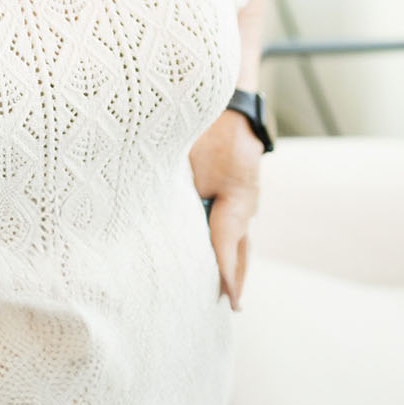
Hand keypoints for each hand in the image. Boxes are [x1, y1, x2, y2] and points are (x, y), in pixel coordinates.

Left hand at [188, 110, 263, 310]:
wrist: (230, 99)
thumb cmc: (205, 127)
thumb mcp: (186, 157)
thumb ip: (175, 187)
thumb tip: (155, 211)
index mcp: (236, 200)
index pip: (227, 246)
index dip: (225, 274)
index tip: (229, 300)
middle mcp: (247, 203)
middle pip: (241, 248)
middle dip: (236, 276)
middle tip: (233, 305)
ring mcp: (248, 196)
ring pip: (241, 235)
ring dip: (235, 258)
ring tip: (228, 286)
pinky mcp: (241, 187)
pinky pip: (236, 220)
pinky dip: (231, 238)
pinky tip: (220, 247)